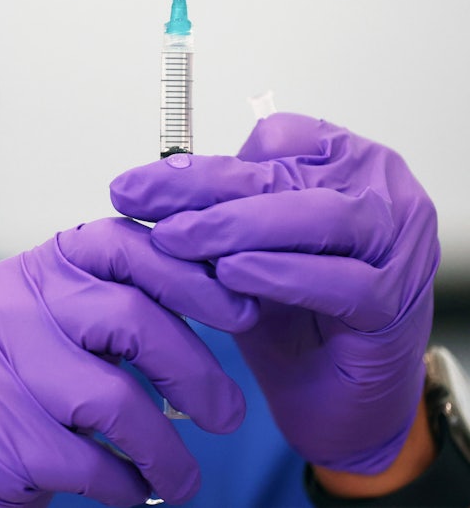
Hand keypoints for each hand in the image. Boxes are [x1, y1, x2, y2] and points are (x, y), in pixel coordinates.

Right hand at [0, 218, 257, 506]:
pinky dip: (127, 484)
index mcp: (38, 269)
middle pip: (129, 320)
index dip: (190, 275)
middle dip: (195, 373)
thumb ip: (116, 305)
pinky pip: (90, 461)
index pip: (121, 244)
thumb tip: (226, 300)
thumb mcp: (59, 326)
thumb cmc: (21, 386)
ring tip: (187, 480)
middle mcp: (12, 305)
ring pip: (115, 399)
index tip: (241, 312)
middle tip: (229, 417)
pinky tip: (134, 490)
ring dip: (168, 450)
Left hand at [110, 113, 438, 474]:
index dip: (203, 162)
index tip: (139, 185)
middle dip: (201, 188)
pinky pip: (342, 281)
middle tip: (138, 202)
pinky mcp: (396, 302)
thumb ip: (218, 210)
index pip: (275, 140)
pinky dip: (280, 274)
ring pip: (322, 217)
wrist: (330, 398)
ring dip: (239, 225)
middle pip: (287, 174)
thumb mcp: (244, 249)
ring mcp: (399, 246)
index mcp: (348, 164)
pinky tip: (231, 274)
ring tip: (178, 240)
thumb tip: (147, 184)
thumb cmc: (292, 314)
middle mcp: (383, 194)